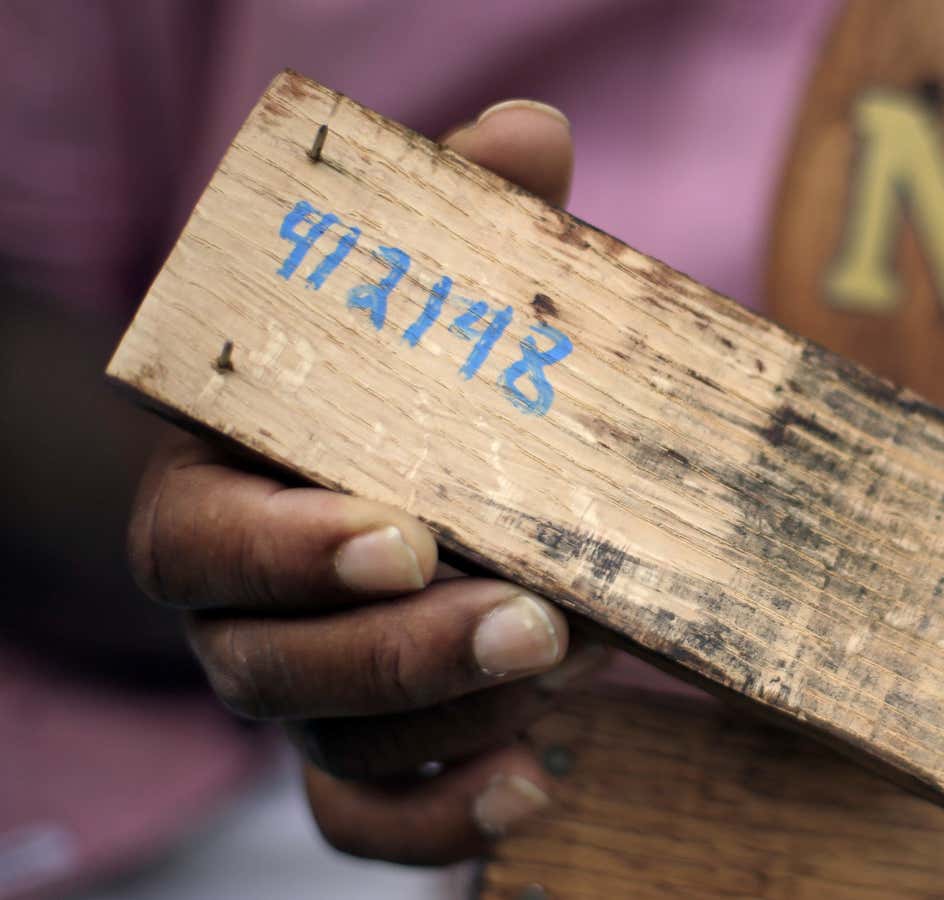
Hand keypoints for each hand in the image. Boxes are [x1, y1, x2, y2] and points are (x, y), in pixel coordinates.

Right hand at [128, 99, 602, 863]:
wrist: (420, 471)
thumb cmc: (414, 377)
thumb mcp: (438, 288)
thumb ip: (467, 215)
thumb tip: (529, 136)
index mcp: (228, 485)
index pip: (204, 537)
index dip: (285, 549)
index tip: (402, 532)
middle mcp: (244, 605)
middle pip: (269, 664)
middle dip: (402, 651)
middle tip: (533, 615)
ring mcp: (302, 686)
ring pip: (333, 744)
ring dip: (454, 718)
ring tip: (570, 670)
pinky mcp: (363, 750)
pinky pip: (369, 818)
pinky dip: (443, 820)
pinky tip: (537, 783)